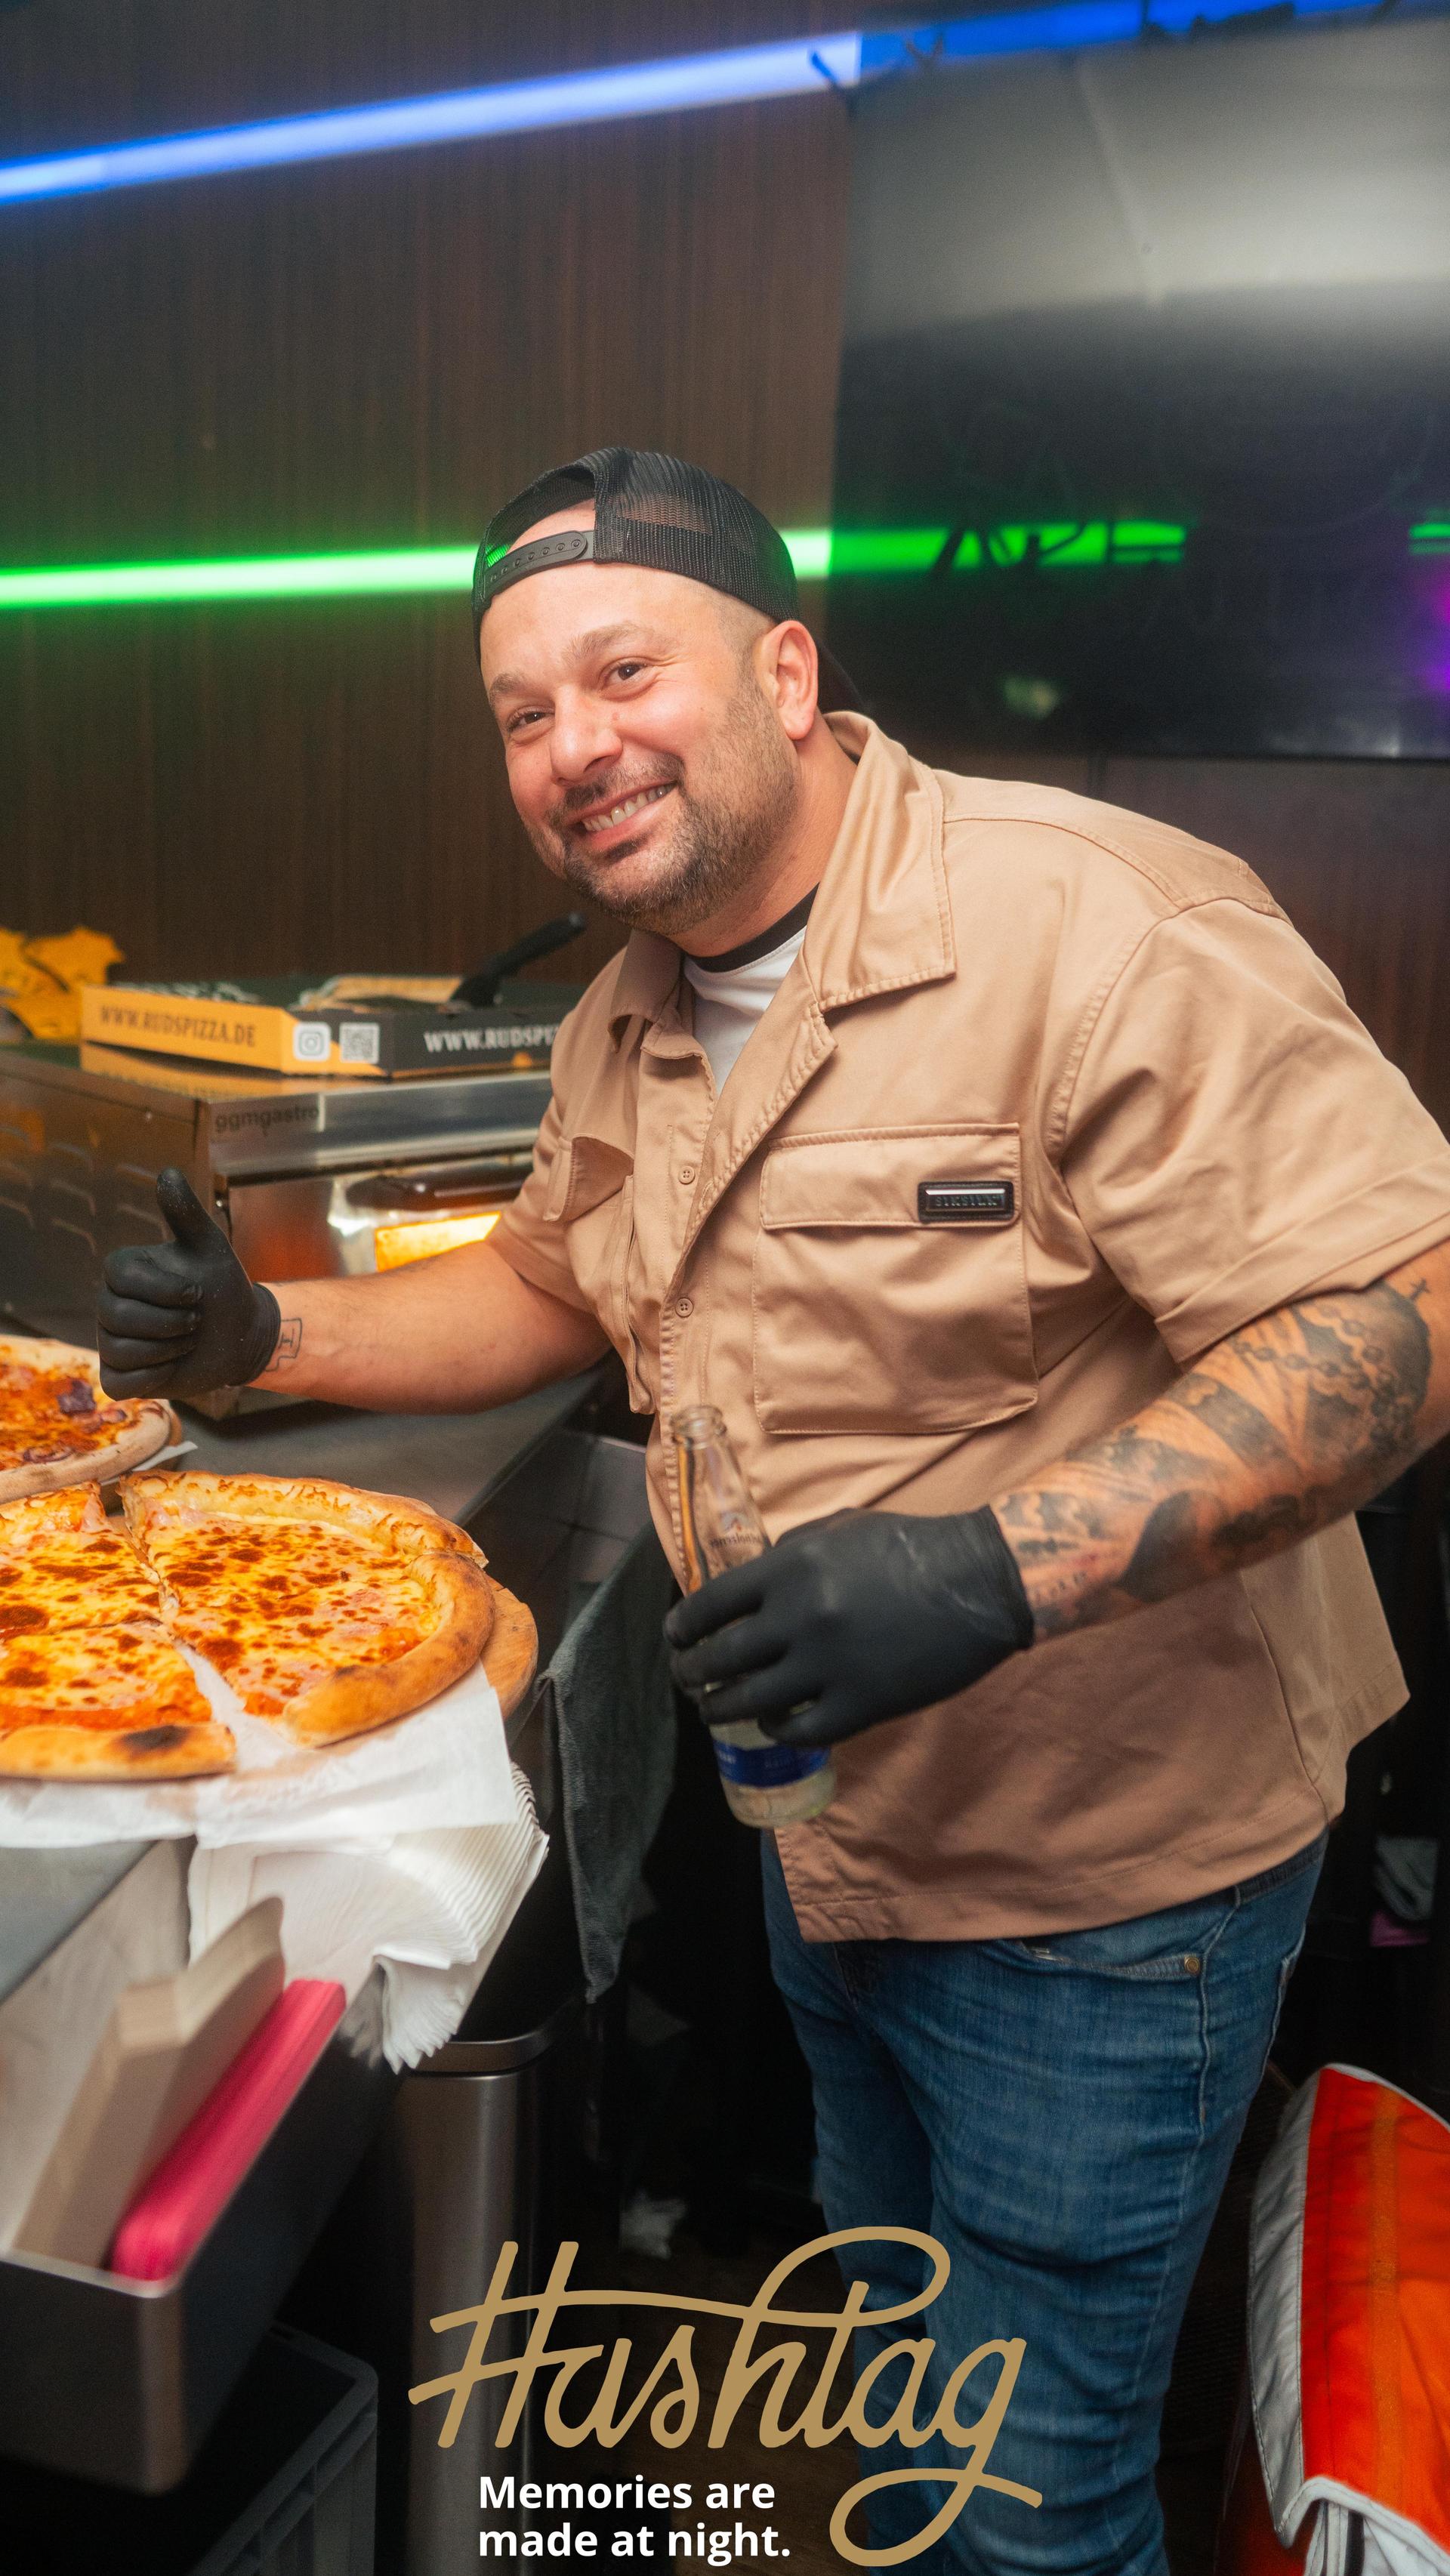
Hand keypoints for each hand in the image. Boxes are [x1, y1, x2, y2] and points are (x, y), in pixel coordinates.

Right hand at [98, 1168, 281, 1398]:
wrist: (240, 1334)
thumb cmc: (222, 1287)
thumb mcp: (210, 1248)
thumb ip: (185, 1213)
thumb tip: (167, 1172)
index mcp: (122, 1271)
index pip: (119, 1275)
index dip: (163, 1288)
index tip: (196, 1291)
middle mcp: (108, 1303)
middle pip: (115, 1315)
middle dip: (170, 1322)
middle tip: (196, 1321)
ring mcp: (110, 1341)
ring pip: (121, 1349)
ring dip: (169, 1348)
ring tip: (188, 1340)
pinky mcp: (119, 1376)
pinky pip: (121, 1382)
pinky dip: (155, 1376)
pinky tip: (173, 1364)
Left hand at [664, 1505, 1034, 1748]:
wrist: (979, 1582)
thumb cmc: (910, 1546)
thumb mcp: (840, 1528)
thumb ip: (790, 1552)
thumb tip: (751, 1583)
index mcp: (789, 1568)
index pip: (710, 1605)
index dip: (683, 1628)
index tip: (674, 1639)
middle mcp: (798, 1617)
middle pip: (719, 1659)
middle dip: (691, 1674)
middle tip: (685, 1680)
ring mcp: (827, 1666)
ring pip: (749, 1701)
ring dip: (720, 1708)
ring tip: (712, 1710)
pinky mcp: (860, 1705)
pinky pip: (799, 1730)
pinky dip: (777, 1728)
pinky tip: (773, 1723)